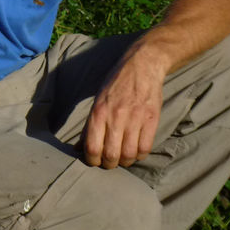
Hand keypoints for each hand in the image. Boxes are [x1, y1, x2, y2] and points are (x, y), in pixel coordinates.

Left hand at [82, 47, 165, 168]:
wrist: (142, 65)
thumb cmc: (116, 84)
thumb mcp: (98, 101)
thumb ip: (89, 126)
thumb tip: (78, 149)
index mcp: (98, 112)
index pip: (92, 147)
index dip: (92, 160)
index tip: (95, 161)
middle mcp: (115, 116)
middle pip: (110, 155)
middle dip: (109, 164)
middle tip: (110, 161)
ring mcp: (135, 118)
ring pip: (128, 155)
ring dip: (125, 162)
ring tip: (123, 158)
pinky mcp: (151, 119)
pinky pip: (145, 148)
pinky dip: (140, 155)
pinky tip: (136, 151)